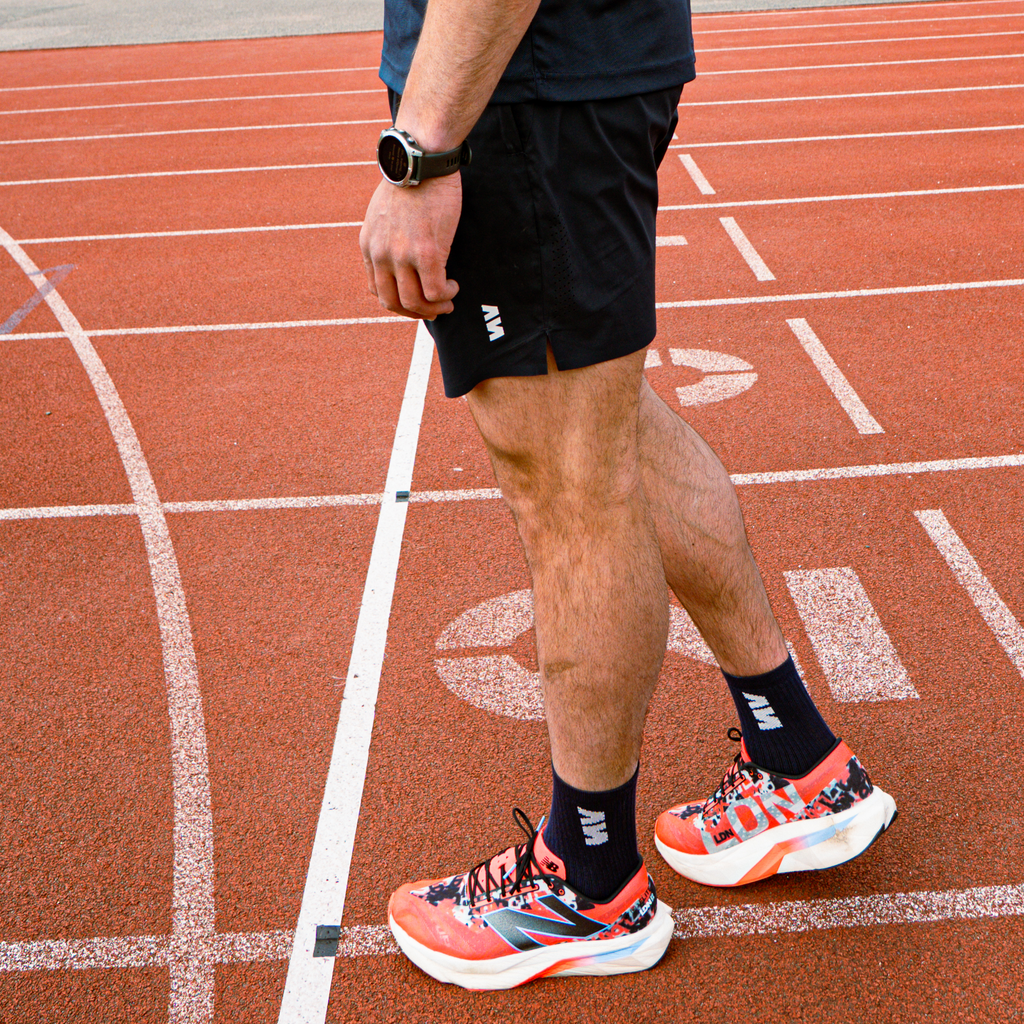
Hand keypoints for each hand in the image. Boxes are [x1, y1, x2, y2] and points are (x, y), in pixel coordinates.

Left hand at [359, 172, 461, 319]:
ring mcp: (403, 255)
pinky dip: (446, 296)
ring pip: (415, 303)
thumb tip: (400, 255)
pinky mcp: (427, 253)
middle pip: (393, 303)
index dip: (398, 302)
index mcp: (369, 246)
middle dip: (414, 312)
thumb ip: (386, 237)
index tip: (415, 299)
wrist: (422, 161)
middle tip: (432, 310)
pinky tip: (453, 287)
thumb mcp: (383, 213)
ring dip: (433, 309)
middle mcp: (381, 254)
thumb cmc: (410, 181)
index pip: (377, 289)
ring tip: (447, 301)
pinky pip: (435, 292)